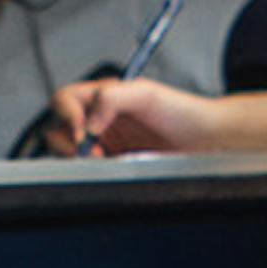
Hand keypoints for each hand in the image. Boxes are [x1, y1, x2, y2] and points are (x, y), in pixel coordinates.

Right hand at [50, 76, 222, 159]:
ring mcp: (104, 145)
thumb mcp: (147, 93)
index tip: (81, 131)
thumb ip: (112, 98)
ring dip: (78, 159)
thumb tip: (88, 122)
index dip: (66, 114)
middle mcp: (99, 120)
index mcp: (102, 98)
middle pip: (57, 128)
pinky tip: (112, 170)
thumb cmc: (183, 113)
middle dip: (68, 142)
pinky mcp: (114, 167)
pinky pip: (88, 172)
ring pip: (68, 153)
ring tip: (105, 161)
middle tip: (94, 152)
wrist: (208, 141)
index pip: (64, 100)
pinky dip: (91, 173)